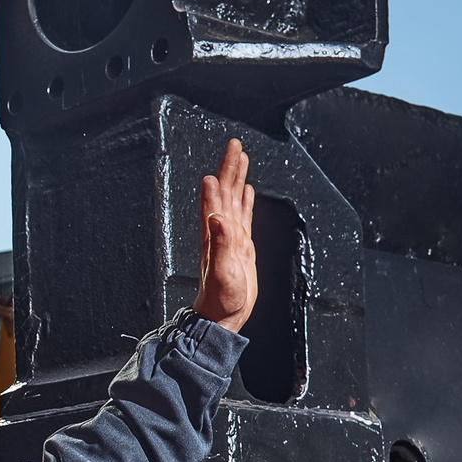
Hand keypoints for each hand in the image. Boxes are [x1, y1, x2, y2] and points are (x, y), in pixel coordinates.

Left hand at [195, 137, 258, 332]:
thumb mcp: (222, 273)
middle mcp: (220, 231)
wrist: (223, 317)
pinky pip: (243, 214)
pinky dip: (245, 199)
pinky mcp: (240, 244)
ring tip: (240, 156)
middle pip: (225, 191)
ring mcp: (230, 236)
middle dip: (230, 167)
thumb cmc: (221, 300)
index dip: (217, 180)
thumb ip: (220, 245)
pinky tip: (247, 189)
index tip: (223, 159)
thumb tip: (216, 216)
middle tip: (234, 144)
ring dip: (237, 177)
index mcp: (214, 235)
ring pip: (234, 198)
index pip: (214, 200)